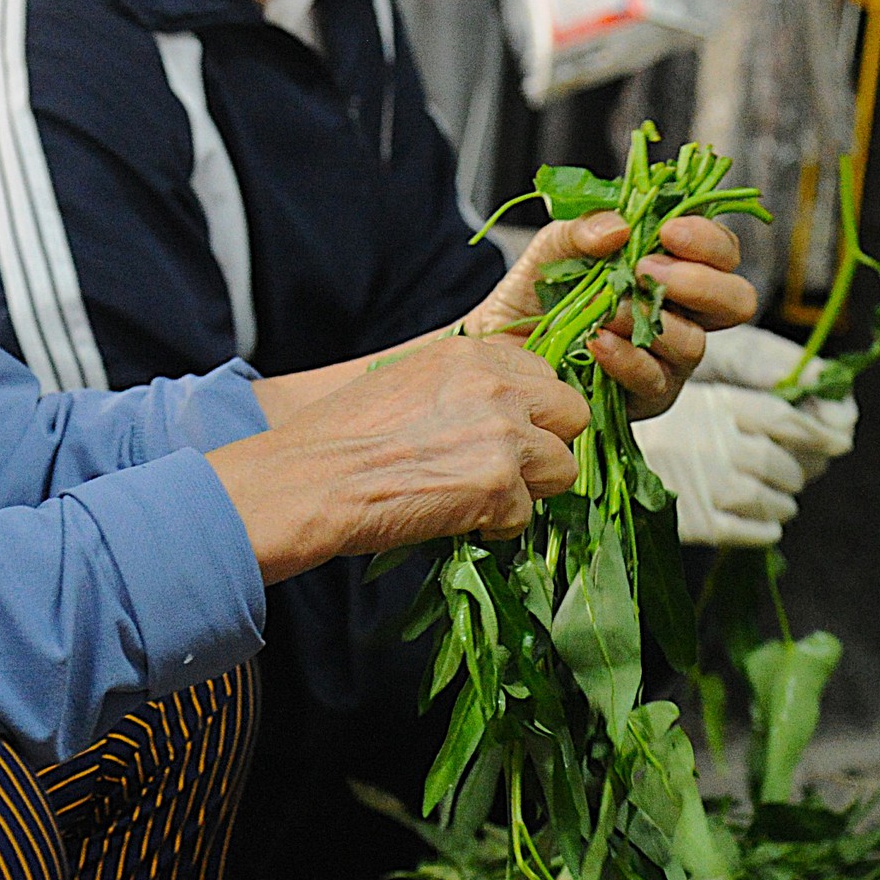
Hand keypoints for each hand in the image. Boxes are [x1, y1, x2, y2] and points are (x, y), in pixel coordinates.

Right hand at [209, 336, 589, 583]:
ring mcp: (502, 434)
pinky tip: (454, 518)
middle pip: (571, 413)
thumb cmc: (340, 439)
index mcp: (470, 354)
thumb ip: (463, 387)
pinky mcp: (498, 485)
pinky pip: (526, 514)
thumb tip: (502, 411)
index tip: (504, 433)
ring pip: (563, 466)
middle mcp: (494, 385)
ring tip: (479, 498)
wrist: (308, 481)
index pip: (543, 374)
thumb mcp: (407, 383)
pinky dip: (496, 525)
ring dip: (529, 488)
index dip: (530, 411)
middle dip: (546, 444)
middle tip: (505, 469)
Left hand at [460, 211, 758, 420]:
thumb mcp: (551, 249)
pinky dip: (626, 358)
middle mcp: (683, 314)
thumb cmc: (536, 293)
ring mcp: (669, 359)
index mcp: (674, 269)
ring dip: (648, 320)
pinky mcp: (645, 398)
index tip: (670, 231)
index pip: (722, 253)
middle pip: (736, 302)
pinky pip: (654, 381)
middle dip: (699, 283)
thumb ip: (582, 229)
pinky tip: (596, 342)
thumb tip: (619, 228)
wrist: (497, 345)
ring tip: (606, 309)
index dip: (709, 241)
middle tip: (646, 271)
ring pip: (694, 344)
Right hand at [631, 333, 860, 546]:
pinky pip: (757, 532)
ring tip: (772, 496)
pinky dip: (766, 527)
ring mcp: (710, 487)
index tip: (835, 438)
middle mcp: (717, 445)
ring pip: (776, 500)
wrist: (592, 465)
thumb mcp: (688, 399)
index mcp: (714, 407)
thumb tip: (814, 420)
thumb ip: (740, 403)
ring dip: (782, 500)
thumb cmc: (642, 428)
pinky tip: (758, 520)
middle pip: (786, 464)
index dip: (817, 431)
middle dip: (796, 471)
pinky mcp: (702, 525)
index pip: (785, 420)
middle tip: (791, 472)